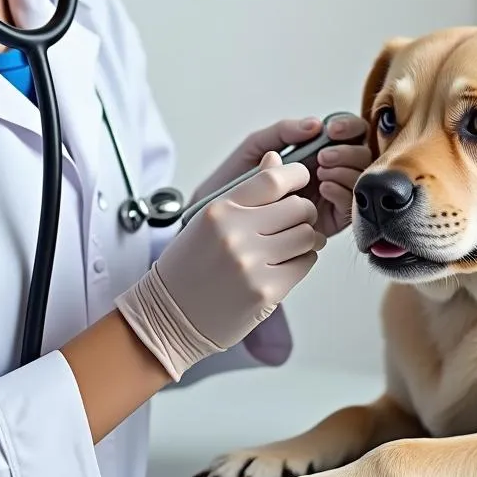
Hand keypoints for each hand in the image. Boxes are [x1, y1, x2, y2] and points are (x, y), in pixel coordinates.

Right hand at [116, 152, 324, 381]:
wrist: (169, 317)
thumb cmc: (189, 266)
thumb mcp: (208, 220)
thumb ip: (246, 192)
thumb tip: (276, 159)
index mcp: (220, 210)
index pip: (273, 179)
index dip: (296, 176)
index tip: (301, 180)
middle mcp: (235, 233)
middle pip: (299, 207)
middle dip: (304, 212)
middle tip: (296, 220)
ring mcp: (251, 264)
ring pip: (307, 236)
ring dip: (306, 238)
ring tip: (292, 244)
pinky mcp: (265, 291)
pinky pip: (305, 264)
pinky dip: (302, 261)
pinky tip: (285, 264)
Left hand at [190, 114, 369, 238]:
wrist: (217, 218)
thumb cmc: (232, 181)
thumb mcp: (254, 147)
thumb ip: (283, 131)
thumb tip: (316, 124)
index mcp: (313, 150)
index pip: (346, 133)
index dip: (347, 127)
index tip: (331, 130)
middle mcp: (327, 171)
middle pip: (360, 155)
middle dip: (347, 151)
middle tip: (322, 157)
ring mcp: (330, 197)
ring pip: (358, 179)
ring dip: (345, 170)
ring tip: (320, 171)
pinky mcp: (329, 222)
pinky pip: (350, 206)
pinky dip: (342, 192)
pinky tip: (324, 188)